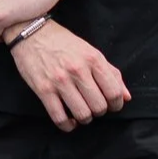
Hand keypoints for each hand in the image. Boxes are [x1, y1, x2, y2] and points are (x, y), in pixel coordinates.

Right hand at [7, 21, 130, 131]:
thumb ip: (111, 73)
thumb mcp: (91, 52)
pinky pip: (60, 118)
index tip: (111, 105)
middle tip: (94, 107)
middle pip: (99, 107)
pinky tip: (69, 121)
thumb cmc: (63, 43)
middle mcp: (78, 70)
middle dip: (99, 112)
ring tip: (81, 113)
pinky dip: (67, 125)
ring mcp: (60, 81)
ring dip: (84, 118)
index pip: (114, 92)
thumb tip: (126, 97)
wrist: (31, 33)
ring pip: (82, 114)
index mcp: (93, 59)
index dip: (116, 104)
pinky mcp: (43, 90)